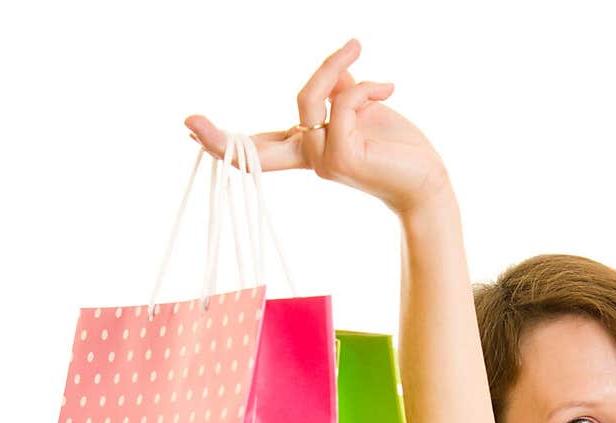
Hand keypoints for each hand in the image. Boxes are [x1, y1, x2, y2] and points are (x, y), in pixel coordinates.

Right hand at [184, 37, 452, 219]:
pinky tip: (388, 88)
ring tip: (358, 48)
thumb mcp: (363, 110)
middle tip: (188, 123)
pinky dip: (365, 86)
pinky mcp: (342, 159)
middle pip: (256, 147)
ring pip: (309, 98)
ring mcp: (323, 162)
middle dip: (221, 139)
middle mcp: (310, 158)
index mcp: (309, 149)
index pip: (262, 144)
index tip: (191, 129)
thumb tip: (336, 71)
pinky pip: (342, 101)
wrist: (428, 180)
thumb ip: (340, 90)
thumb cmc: (399, 148)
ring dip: (334, 65)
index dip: (228, 137)